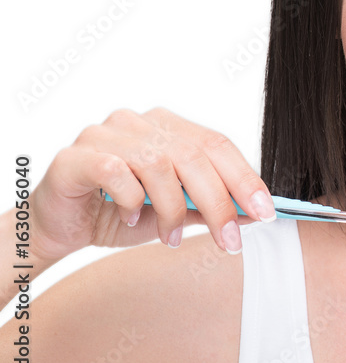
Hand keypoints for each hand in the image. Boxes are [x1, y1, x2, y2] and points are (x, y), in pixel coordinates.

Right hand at [28, 107, 275, 263]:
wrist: (62, 227)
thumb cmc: (122, 214)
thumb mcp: (176, 214)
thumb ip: (211, 208)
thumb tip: (255, 213)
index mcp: (170, 127)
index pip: (218, 145)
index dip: (245, 178)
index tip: (266, 212)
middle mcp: (141, 122)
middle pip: (194, 155)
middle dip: (219, 203)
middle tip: (229, 240)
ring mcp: (107, 133)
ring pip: (159, 164)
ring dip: (173, 208)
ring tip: (171, 238)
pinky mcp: (77, 155)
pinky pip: (116, 170)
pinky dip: (132, 199)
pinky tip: (132, 218)